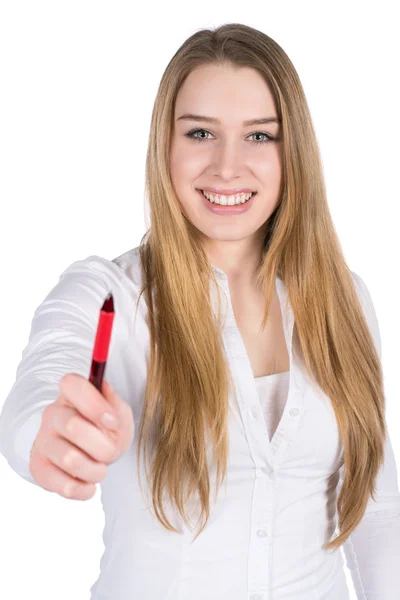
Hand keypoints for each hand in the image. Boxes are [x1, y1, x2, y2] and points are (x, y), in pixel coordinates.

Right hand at [29, 373, 134, 499]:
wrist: (91, 453)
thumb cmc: (106, 429)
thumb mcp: (119, 414)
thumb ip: (116, 405)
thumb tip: (104, 392)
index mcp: (71, 393)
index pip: (72, 384)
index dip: (94, 404)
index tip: (112, 422)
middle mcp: (52, 413)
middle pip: (72, 426)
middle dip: (103, 445)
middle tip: (111, 452)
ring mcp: (43, 441)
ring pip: (70, 460)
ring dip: (96, 470)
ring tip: (100, 469)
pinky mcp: (38, 467)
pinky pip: (63, 486)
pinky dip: (84, 489)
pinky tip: (89, 483)